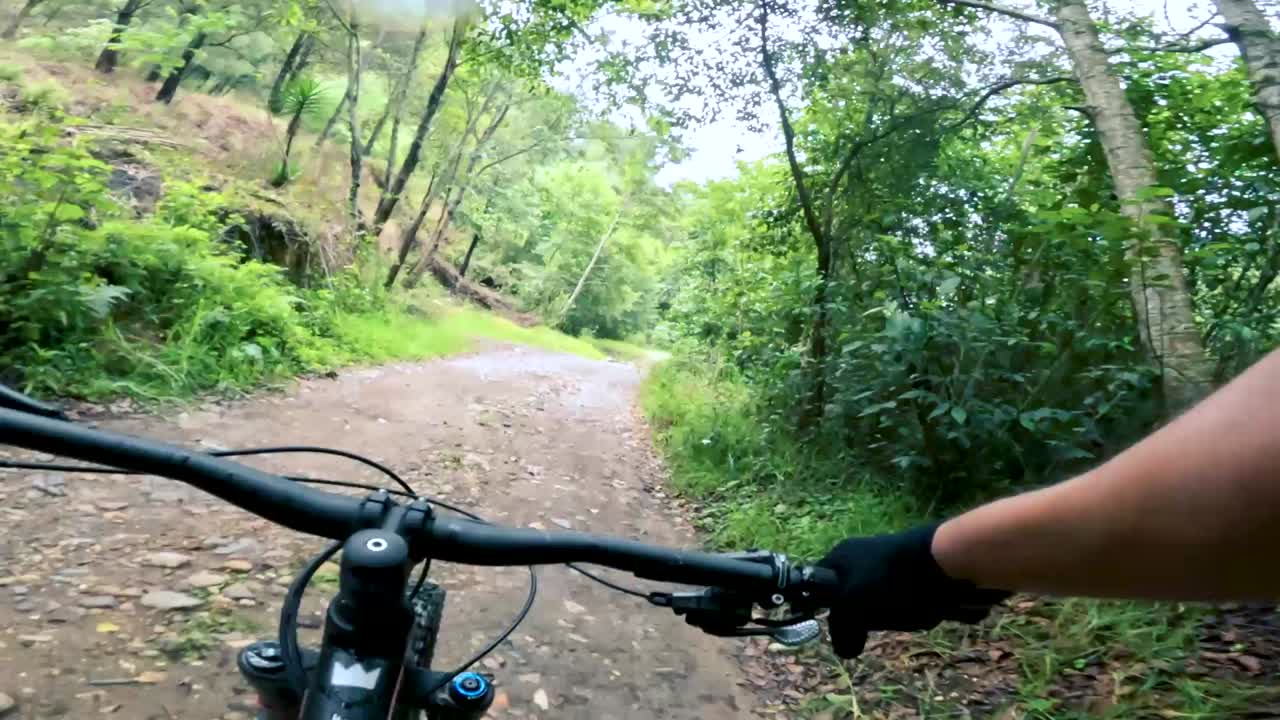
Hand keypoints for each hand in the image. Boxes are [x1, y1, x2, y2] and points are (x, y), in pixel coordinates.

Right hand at [817, 524, 1007, 657]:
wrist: (945, 562)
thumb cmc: (889, 581)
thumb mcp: (851, 606)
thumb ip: (840, 627)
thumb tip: (844, 649)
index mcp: (841, 557)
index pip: (818, 587)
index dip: (825, 609)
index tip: (839, 627)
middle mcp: (862, 556)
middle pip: (853, 600)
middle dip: (867, 617)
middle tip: (876, 623)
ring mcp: (890, 563)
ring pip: (882, 603)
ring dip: (895, 615)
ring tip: (908, 614)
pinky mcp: (916, 571)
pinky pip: (909, 600)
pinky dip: (916, 609)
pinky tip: (926, 610)